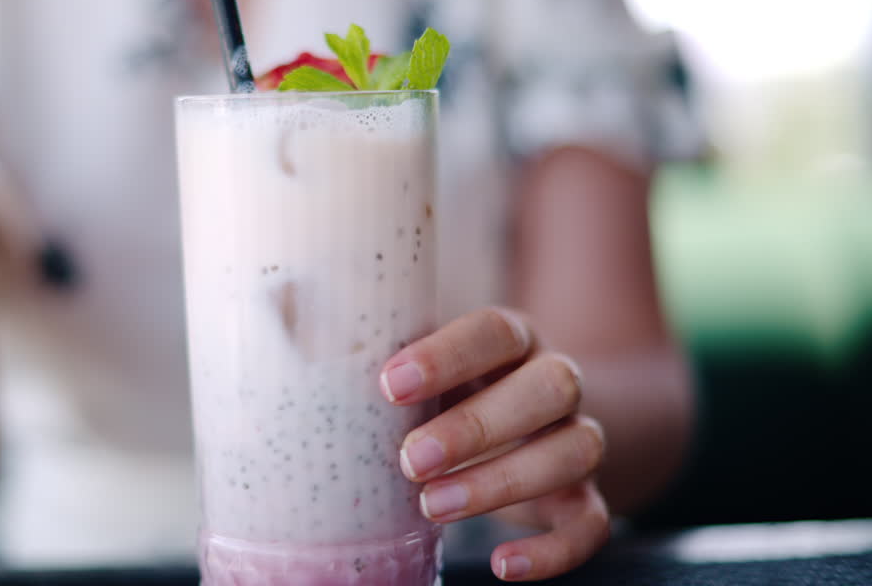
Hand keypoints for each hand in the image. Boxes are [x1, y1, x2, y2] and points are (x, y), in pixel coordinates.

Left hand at [379, 308, 609, 580]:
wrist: (530, 423)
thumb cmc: (448, 388)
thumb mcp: (418, 362)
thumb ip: (367, 342)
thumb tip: (279, 312)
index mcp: (512, 338)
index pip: (495, 330)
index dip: (447, 356)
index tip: (390, 385)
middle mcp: (554, 380)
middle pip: (550, 386)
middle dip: (478, 425)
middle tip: (412, 459)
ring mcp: (576, 437)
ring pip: (574, 450)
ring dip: (503, 483)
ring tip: (432, 507)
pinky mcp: (583, 497)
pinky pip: (592, 524)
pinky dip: (553, 551)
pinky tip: (503, 566)